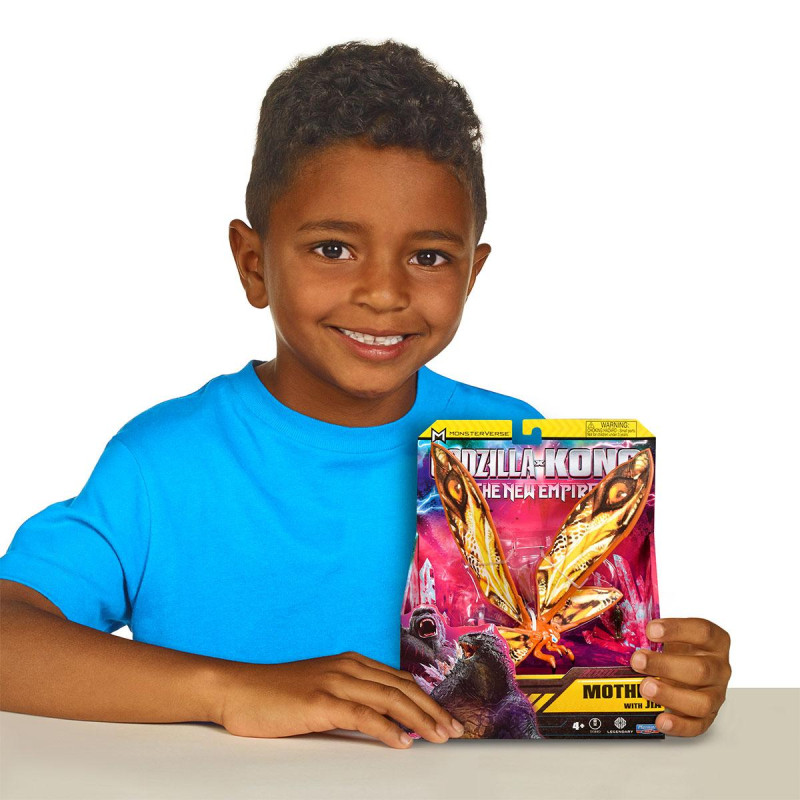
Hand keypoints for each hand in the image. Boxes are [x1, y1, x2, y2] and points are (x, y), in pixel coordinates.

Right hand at [212, 650, 464, 748]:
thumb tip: (383, 720)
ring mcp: (334, 681)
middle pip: (402, 687)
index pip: (399, 680)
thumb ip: (350, 698)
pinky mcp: (320, 701)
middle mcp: (347, 666)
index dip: (426, 699)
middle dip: (432, 709)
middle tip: (454, 730)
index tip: (445, 717)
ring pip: (389, 698)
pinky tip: (403, 743)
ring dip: (420, 719)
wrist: (237, 689)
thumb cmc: (275, 695)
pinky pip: (363, 714)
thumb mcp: (320, 691)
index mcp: (350, 662)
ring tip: (439, 737)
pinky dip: (387, 728)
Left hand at [630, 618, 730, 736]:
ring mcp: (716, 694)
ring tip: (645, 688)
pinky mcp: (709, 716)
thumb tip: (621, 632)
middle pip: (700, 669)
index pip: (703, 632)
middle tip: (638, 661)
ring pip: (702, 701)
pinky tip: (660, 719)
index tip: (650, 630)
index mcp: (715, 642)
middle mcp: (719, 668)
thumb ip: (654, 634)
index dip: (677, 629)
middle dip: (665, 665)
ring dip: (671, 695)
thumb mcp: (672, 636)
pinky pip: (698, 725)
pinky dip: (679, 725)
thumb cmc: (681, 650)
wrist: (690, 669)